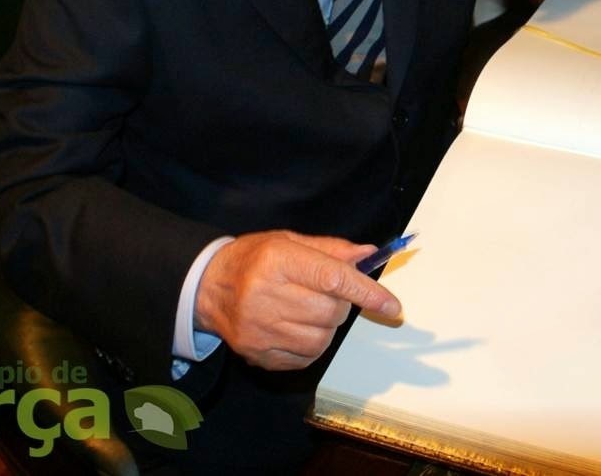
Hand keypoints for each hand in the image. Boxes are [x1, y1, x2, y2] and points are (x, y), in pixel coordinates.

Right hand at [194, 230, 401, 370]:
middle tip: (328, 295)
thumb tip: (369, 254)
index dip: (367, 292)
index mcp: (277, 260)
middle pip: (330, 312)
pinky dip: (312, 345)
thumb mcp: (289, 241)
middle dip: (342, 306)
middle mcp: (265, 295)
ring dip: (327, 327)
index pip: (332, 278)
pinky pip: (305, 359)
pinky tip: (296, 327)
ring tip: (309, 310)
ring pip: (321, 339)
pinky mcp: (257, 354)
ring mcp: (259, 329)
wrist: (208, 286)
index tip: (392, 305)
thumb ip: (331, 249)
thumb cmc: (254, 259)